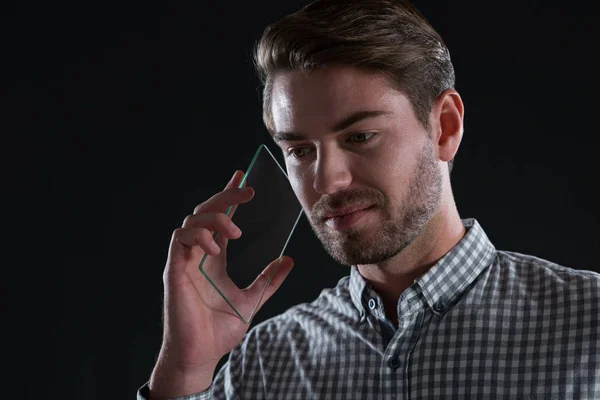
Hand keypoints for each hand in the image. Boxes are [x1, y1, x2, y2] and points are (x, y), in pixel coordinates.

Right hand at [149, 170, 293, 397]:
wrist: (200, 355)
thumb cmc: (219, 331)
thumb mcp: (252, 301)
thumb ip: (268, 280)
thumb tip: (287, 259)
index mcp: (215, 259)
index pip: (221, 219)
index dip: (229, 197)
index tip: (242, 177)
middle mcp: (199, 255)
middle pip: (206, 213)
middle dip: (225, 196)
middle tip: (246, 190)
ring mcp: (186, 260)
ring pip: (193, 220)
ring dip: (214, 217)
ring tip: (235, 230)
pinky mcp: (175, 269)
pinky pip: (180, 239)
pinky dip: (197, 235)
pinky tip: (214, 246)